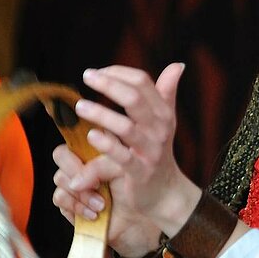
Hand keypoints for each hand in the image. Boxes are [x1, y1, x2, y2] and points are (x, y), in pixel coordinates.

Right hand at [52, 142, 159, 255]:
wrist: (141, 219)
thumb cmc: (137, 190)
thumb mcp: (124, 170)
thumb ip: (100, 166)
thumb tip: (76, 180)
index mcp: (96, 147)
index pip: (76, 134)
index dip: (75, 138)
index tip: (87, 153)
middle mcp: (82, 162)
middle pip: (61, 154)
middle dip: (76, 170)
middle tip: (97, 183)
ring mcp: (75, 182)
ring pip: (59, 178)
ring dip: (83, 194)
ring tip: (102, 204)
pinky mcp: (70, 201)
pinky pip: (60, 198)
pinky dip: (78, 207)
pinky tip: (94, 213)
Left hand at [65, 62, 197, 234]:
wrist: (165, 192)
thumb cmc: (158, 153)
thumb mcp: (165, 122)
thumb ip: (167, 93)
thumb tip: (178, 65)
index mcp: (163, 113)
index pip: (143, 83)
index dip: (119, 73)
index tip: (97, 72)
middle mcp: (159, 129)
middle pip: (135, 99)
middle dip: (108, 85)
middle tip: (86, 77)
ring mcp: (150, 151)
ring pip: (126, 127)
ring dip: (101, 114)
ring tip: (80, 106)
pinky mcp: (139, 172)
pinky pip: (122, 157)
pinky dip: (106, 145)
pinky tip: (92, 135)